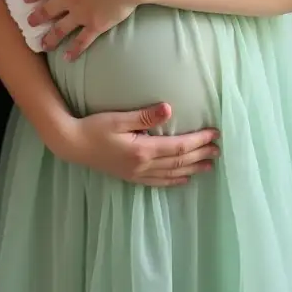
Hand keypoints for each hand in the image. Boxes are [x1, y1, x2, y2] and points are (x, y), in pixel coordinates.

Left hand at [24, 0, 139, 56]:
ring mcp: (82, 13)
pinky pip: (82, 41)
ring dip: (49, 38)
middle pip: (48, 10)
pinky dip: (74, 50)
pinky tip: (67, 58)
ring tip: (42, 45)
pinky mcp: (96, 25)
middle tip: (29, 22)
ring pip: (60, 29)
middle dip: (37, 17)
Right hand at [55, 102, 219, 185]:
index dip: (198, 141)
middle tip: (219, 149)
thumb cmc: (94, 127)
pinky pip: (159, 182)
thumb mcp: (118, 118)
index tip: (214, 134)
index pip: (178, 147)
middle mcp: (143, 166)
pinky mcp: (131, 176)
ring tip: (209, 165)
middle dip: (200, 155)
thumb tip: (169, 109)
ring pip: (172, 174)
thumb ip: (144, 116)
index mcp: (142, 150)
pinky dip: (174, 180)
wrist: (72, 145)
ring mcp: (137, 174)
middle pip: (179, 162)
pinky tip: (183, 179)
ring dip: (192, 169)